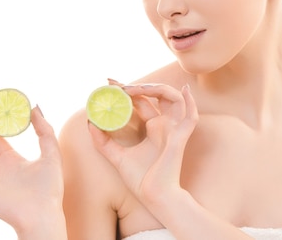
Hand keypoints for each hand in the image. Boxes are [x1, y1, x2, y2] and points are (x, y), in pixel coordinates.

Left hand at [89, 83, 197, 204]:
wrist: (154, 197)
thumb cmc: (141, 180)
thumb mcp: (117, 157)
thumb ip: (103, 142)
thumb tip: (90, 124)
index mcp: (153, 128)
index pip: (141, 101)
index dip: (127, 90)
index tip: (109, 84)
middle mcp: (164, 125)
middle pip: (155, 96)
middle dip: (136, 86)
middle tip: (114, 83)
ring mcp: (173, 130)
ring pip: (173, 99)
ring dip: (156, 88)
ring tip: (133, 89)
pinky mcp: (180, 137)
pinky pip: (191, 117)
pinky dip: (191, 102)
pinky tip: (185, 90)